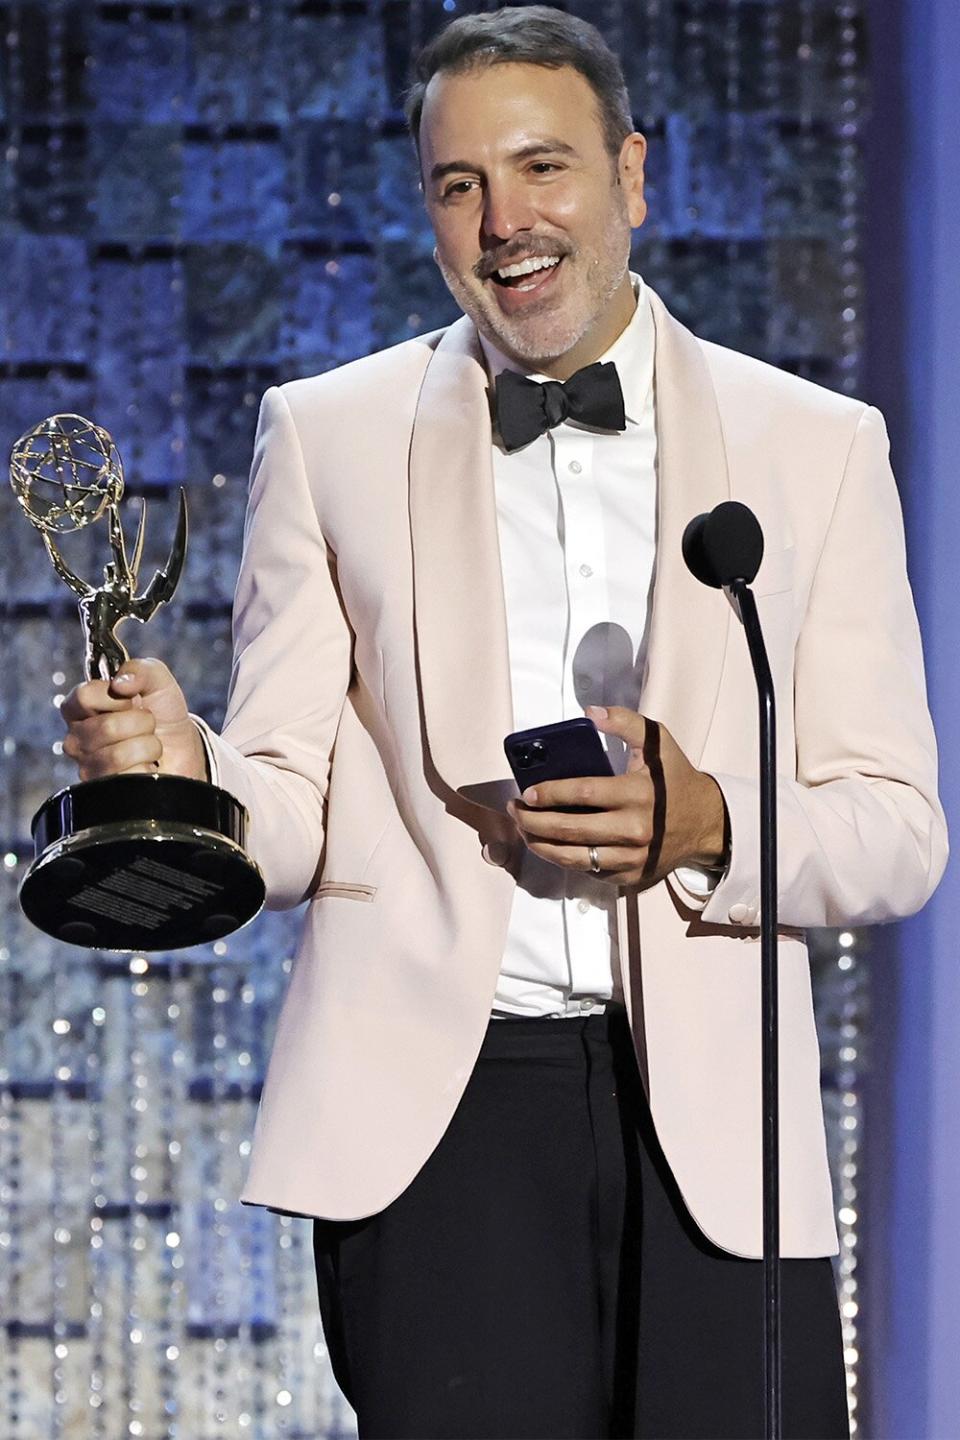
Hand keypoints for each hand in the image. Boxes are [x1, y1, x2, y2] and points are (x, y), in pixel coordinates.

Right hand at [60, 657, 207, 782]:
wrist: (184, 751)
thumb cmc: (163, 715)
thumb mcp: (159, 682)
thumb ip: (141, 670)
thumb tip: (120, 683)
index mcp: (82, 708)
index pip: (84, 696)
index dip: (116, 697)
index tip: (132, 700)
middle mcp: (78, 739)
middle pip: (106, 727)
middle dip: (141, 723)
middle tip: (147, 725)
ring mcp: (88, 768)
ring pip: (119, 754)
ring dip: (148, 746)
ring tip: (149, 746)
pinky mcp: (104, 792)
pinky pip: (129, 778)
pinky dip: (148, 770)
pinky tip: (147, 768)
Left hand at [506, 705, 727, 887]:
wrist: (706, 823)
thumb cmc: (675, 779)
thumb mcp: (658, 742)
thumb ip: (626, 722)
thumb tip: (590, 713)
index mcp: (638, 793)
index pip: (583, 793)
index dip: (550, 793)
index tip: (527, 792)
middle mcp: (635, 829)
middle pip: (571, 829)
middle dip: (534, 821)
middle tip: (515, 811)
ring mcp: (632, 857)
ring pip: (574, 857)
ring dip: (541, 845)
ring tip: (524, 830)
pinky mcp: (630, 876)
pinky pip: (589, 871)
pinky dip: (564, 860)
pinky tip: (549, 846)